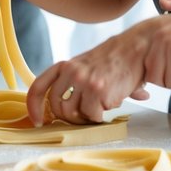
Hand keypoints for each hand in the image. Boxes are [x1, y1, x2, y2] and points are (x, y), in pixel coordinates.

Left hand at [26, 32, 148, 125]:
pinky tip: (110, 104)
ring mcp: (83, 81)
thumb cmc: (113, 60)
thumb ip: (72, 83)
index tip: (38, 121)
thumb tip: (60, 108)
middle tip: (83, 115)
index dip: (34, 107)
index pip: (38, 87)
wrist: (136, 49)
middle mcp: (70, 72)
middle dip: (68, 117)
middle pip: (56, 107)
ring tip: (99, 107)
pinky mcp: (98, 92)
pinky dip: (100, 116)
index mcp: (64, 65)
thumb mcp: (85, 65)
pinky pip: (92, 116)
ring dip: (86, 117)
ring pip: (74, 114)